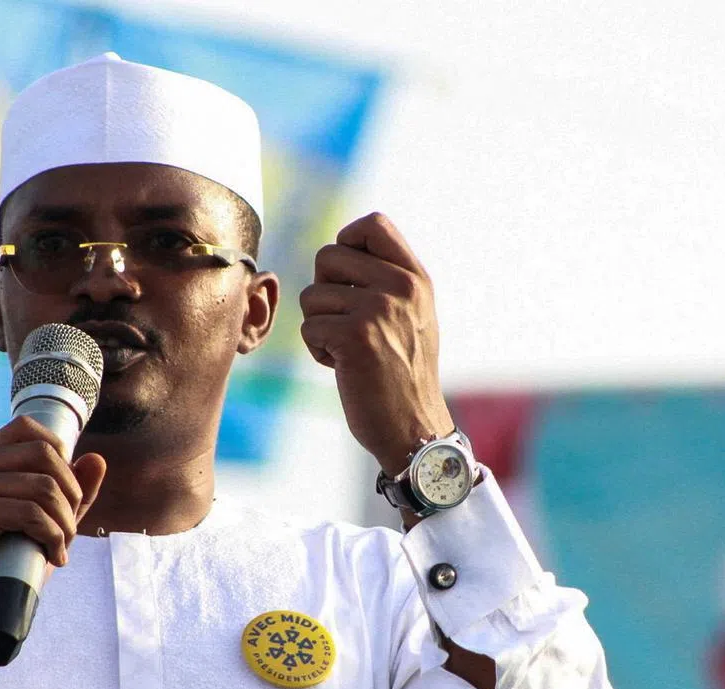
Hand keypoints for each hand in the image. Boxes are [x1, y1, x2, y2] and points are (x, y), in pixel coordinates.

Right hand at [0, 416, 106, 686]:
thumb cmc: (4, 566)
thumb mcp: (43, 522)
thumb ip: (68, 491)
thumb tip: (97, 458)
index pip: (27, 428)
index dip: (59, 453)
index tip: (65, 492)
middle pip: (42, 452)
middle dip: (70, 490)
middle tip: (70, 527)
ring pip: (42, 485)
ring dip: (65, 520)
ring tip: (62, 546)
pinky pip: (31, 512)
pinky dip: (53, 535)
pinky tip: (54, 556)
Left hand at [299, 212, 454, 472]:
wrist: (414, 428)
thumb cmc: (404, 374)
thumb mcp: (411, 315)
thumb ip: (387, 279)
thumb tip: (342, 245)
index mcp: (416, 278)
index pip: (372, 224)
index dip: (347, 241)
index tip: (347, 276)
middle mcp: (400, 287)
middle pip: (328, 256)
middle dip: (323, 290)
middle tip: (342, 321)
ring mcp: (378, 310)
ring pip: (312, 295)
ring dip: (319, 325)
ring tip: (347, 349)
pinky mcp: (354, 337)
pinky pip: (308, 326)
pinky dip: (317, 350)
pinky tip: (342, 367)